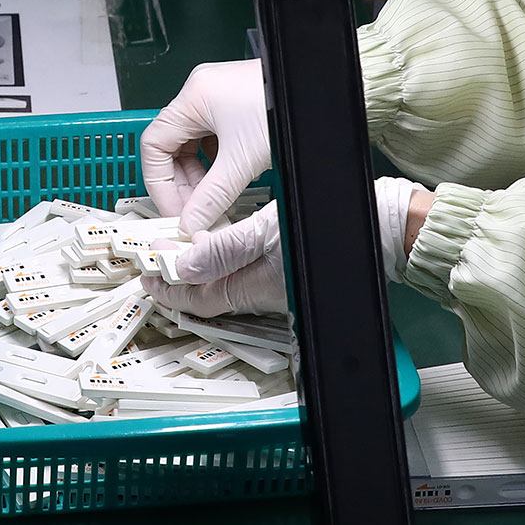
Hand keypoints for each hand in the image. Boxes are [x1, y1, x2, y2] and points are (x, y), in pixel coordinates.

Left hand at [140, 177, 430, 317]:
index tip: (144, 277)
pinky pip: (245, 279)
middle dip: (178, 285)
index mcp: (256, 289)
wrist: (380, 227)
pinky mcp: (289, 273)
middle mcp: (265, 295)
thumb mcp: (266, 231)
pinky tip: (215, 255)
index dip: (168, 292)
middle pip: (209, 297)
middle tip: (153, 266)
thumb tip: (181, 265)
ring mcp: (278, 286)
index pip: (199, 299)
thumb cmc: (326, 225)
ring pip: (226, 288)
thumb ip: (224, 249)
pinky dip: (222, 268)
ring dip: (198, 276)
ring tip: (176, 259)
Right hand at [142, 59, 273, 232]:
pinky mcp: (234, 104)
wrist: (319, 97)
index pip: (153, 145)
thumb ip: (212, 196)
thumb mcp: (242, 161)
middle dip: (182, 182)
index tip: (173, 209)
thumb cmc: (283, 106)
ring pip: (193, 143)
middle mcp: (201, 93)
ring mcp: (217, 96)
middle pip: (172, 146)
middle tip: (194, 211)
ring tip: (213, 199)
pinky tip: (227, 179)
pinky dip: (215, 161)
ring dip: (200, 174)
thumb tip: (192, 220)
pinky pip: (212, 137)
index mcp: (193, 98)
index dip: (159, 183)